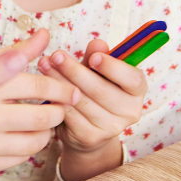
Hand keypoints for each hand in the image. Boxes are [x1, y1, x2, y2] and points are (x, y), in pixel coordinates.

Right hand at [0, 30, 79, 177]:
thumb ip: (17, 51)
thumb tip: (46, 34)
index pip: (40, 87)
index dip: (62, 88)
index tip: (72, 90)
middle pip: (45, 118)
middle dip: (58, 111)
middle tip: (57, 107)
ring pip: (38, 142)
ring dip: (46, 131)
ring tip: (38, 121)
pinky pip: (23, 158)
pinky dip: (27, 146)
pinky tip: (18, 134)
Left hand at [39, 37, 147, 180]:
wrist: (88, 130)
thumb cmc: (95, 91)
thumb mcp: (98, 71)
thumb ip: (97, 57)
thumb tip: (98, 44)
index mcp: (136, 91)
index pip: (132, 79)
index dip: (113, 67)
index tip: (93, 57)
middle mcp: (130, 111)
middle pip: (101, 89)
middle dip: (74, 70)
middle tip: (56, 56)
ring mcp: (111, 128)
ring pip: (81, 100)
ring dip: (60, 81)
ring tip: (44, 65)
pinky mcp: (90, 137)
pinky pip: (70, 114)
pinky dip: (56, 99)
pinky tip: (45, 88)